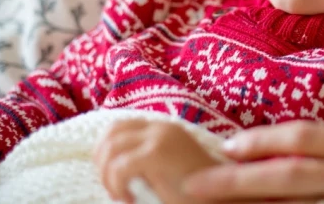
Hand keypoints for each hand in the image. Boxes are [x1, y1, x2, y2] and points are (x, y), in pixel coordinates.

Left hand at [94, 119, 219, 203]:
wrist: (222, 199)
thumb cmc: (195, 192)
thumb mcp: (166, 168)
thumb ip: (145, 159)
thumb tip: (109, 165)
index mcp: (163, 129)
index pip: (120, 127)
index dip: (106, 152)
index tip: (112, 179)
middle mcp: (161, 126)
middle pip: (111, 132)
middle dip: (101, 161)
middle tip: (112, 188)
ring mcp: (159, 137)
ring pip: (111, 148)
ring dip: (107, 176)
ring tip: (121, 195)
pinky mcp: (156, 152)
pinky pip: (119, 166)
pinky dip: (116, 185)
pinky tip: (130, 199)